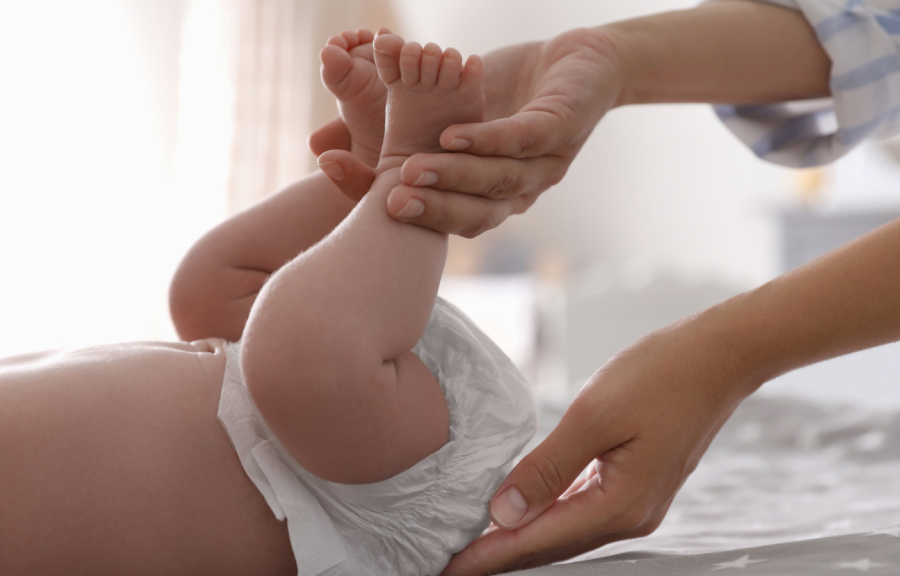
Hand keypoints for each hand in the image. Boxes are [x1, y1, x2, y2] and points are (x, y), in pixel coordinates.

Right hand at [311, 27, 624, 236]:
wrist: (581, 63)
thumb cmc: (505, 92)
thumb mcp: (439, 112)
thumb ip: (388, 130)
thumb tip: (318, 150)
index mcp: (487, 195)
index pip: (440, 215)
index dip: (398, 210)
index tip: (356, 198)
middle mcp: (516, 191)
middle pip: (473, 213)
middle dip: (430, 211)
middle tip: (388, 207)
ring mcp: (541, 163)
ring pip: (495, 180)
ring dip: (454, 178)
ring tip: (412, 173)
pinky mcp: (559, 128)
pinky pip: (521, 139)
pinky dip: (487, 140)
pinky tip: (454, 135)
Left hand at [441, 312, 755, 574]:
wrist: (721, 356)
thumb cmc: (660, 376)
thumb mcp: (593, 416)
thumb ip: (546, 468)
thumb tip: (503, 514)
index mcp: (619, 506)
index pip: (538, 542)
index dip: (489, 556)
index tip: (448, 568)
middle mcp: (631, 516)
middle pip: (552, 546)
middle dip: (500, 556)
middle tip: (451, 562)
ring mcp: (638, 503)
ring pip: (566, 531)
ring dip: (522, 538)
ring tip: (478, 542)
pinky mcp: (639, 484)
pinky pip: (583, 510)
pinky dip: (549, 516)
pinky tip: (526, 512)